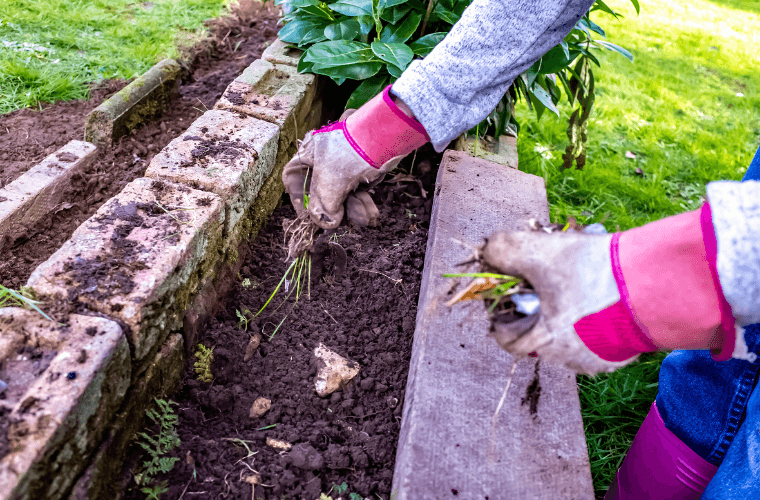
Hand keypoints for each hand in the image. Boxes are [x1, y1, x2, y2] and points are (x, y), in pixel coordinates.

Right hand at [282, 86, 427, 228]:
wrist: (387, 135)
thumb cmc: (350, 154)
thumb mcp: (329, 184)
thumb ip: (323, 207)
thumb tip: (328, 222)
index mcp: (308, 154)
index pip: (293, 177)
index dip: (298, 198)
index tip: (307, 217)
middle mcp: (324, 158)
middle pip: (320, 190)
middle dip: (333, 210)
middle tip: (340, 223)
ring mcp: (344, 163)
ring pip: (342, 194)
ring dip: (352, 209)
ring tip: (365, 219)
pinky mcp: (362, 168)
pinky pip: (358, 190)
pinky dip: (363, 203)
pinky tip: (371, 214)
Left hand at [481, 206, 732, 373]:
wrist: (660, 281)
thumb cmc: (595, 272)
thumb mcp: (539, 251)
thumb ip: (503, 250)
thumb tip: (487, 253)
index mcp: (545, 344)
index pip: (505, 337)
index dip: (499, 310)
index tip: (506, 288)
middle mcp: (572, 360)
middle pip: (537, 332)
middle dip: (535, 304)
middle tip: (542, 278)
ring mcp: (602, 359)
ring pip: (568, 333)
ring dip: (563, 308)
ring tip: (572, 279)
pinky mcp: (626, 352)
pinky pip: (597, 334)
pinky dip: (591, 314)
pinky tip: (598, 289)